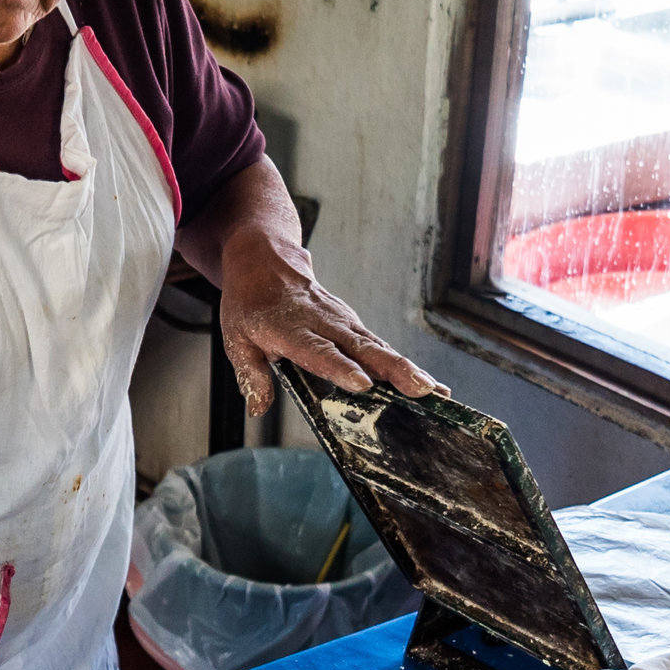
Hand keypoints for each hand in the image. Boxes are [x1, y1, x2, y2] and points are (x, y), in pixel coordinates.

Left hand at [218, 260, 444, 416]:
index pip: (319, 351)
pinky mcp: (353, 324)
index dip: (341, 368)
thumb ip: (250, 374)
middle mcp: (324, 323)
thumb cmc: (250, 303)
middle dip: (393, 370)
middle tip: (420, 389)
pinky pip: (379, 346)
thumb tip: (258, 408)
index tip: (363, 384)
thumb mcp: (235, 339)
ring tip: (434, 391)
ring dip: (407, 368)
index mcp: (291, 329)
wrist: (265, 261)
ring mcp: (343, 322)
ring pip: (379, 347)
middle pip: (362, 348)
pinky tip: (425, 383)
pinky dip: (403, 364)